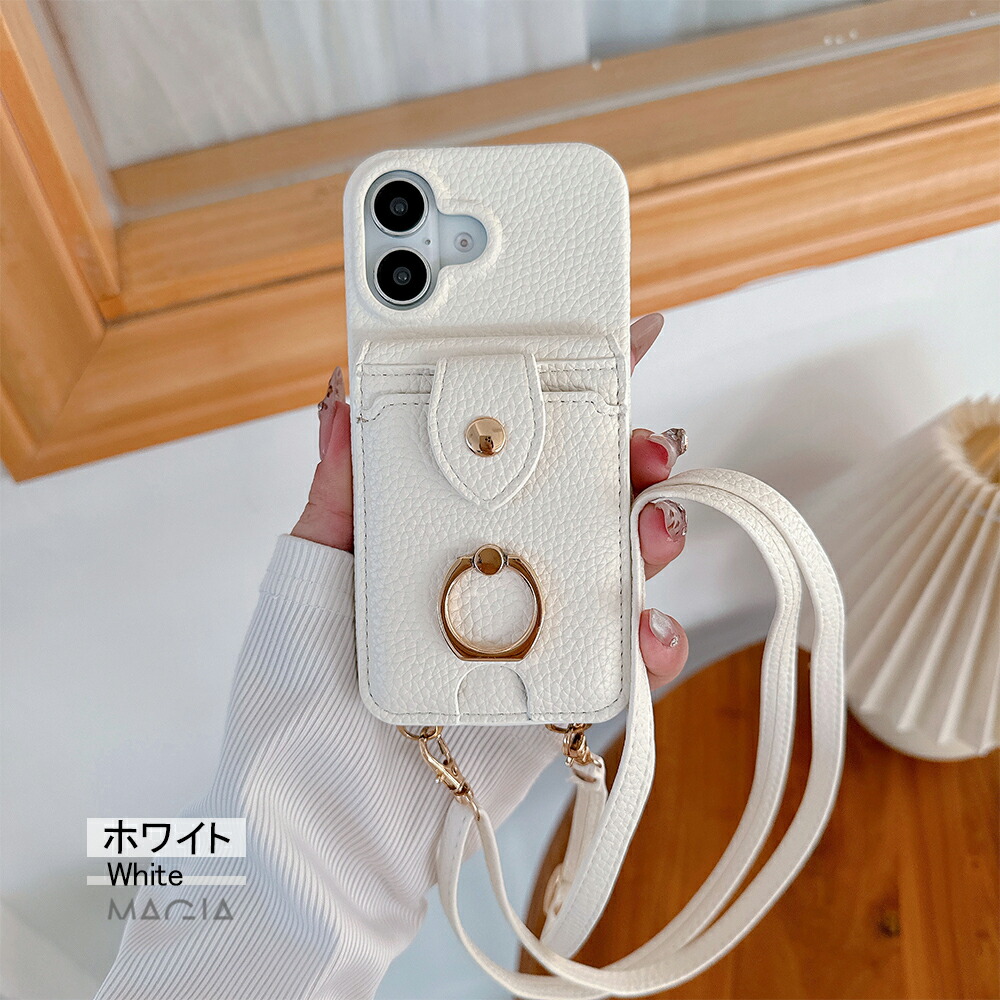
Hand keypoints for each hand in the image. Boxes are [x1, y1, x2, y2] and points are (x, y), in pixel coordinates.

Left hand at [293, 313, 688, 687]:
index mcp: (455, 525)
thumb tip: (340, 398)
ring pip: (625, 565)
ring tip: (652, 525)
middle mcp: (507, 565)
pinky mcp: (566, 690)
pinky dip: (657, 638)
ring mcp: (542, 625)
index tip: (625, 348)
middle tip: (648, 449)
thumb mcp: (312, 570)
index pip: (522, 449)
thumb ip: (337, 491)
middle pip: (593, 497)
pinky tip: (643, 629)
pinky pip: (631, 660)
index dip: (576, 399)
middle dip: (637, 461)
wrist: (327, 799)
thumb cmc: (305, 681)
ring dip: (657, 534)